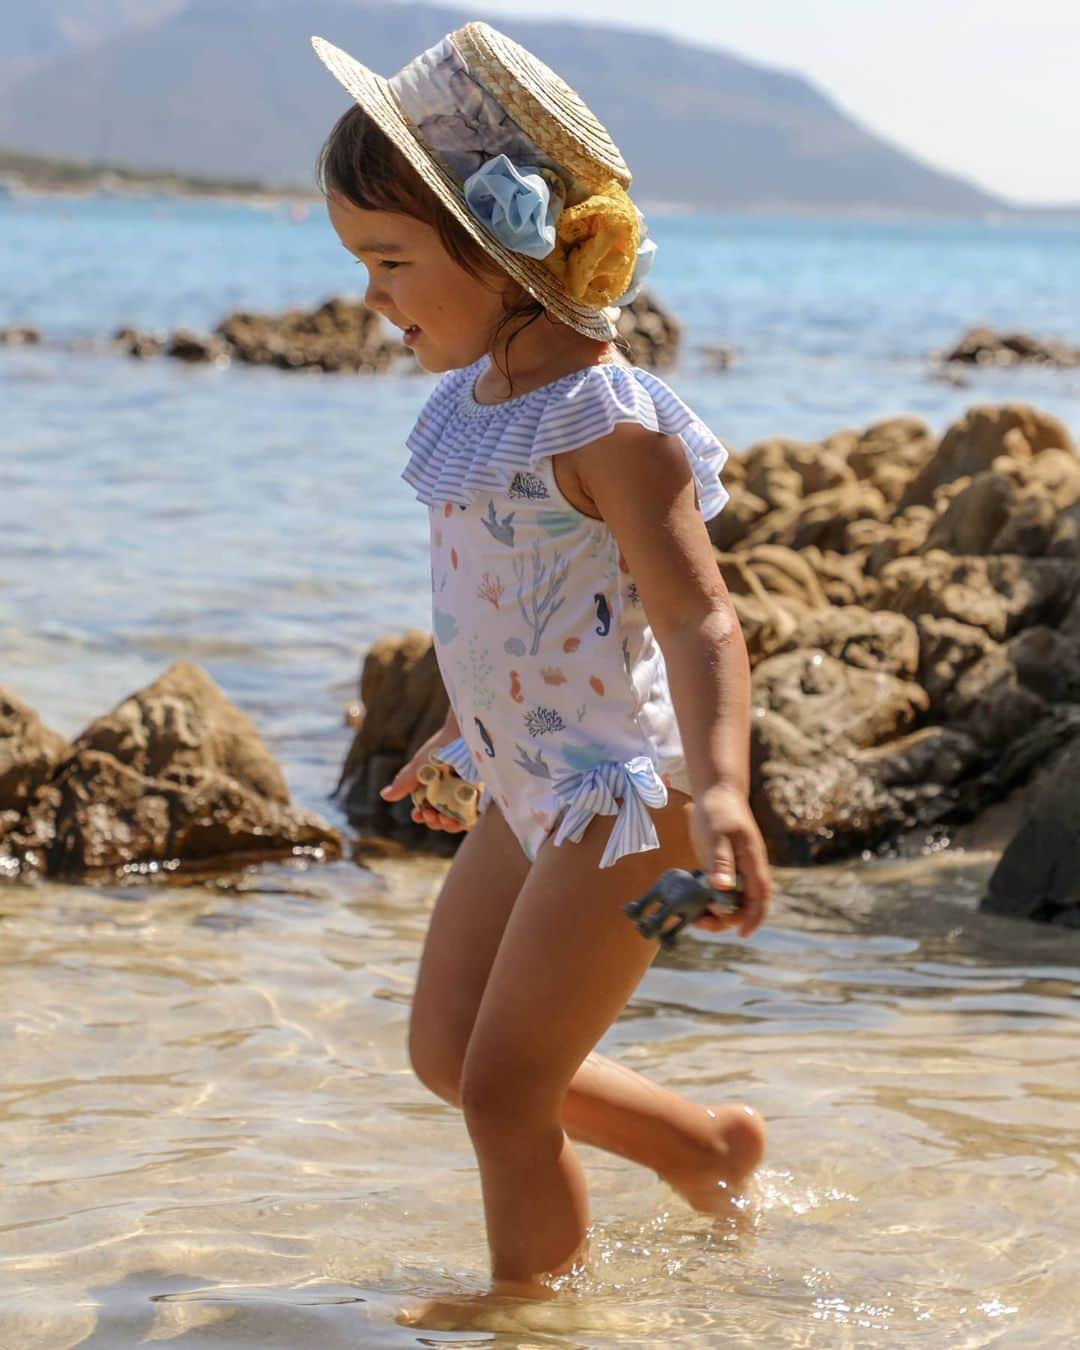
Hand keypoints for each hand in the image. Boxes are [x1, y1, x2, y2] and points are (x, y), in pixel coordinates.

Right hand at [379, 722, 470, 833]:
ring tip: (445, 820)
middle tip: (432, 817)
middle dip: (435, 822)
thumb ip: (404, 782)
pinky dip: (469, 819)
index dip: (422, 817)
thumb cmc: (440, 748)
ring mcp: (468, 797)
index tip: (418, 815)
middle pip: (443, 819)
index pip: (428, 812)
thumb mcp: (420, 767)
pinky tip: (462, 817)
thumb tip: (384, 795)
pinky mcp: (484, 796)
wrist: (464, 733)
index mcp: (434, 792)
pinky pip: (477, 814)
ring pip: (460, 820)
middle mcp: (451, 796)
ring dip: (450, 826)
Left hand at [688, 784, 771, 936]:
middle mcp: (746, 869)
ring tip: (694, 917)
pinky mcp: (720, 867)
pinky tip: (691, 904)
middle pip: (744, 904)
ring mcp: (733, 869)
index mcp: (752, 862)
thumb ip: (721, 861)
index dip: (754, 917)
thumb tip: (723, 888)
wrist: (715, 792)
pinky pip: (717, 891)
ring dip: (716, 912)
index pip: (760, 896)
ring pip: (730, 900)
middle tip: (702, 922)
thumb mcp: (718, 835)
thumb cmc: (719, 811)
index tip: (742, 933)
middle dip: (727, 919)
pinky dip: (707, 901)